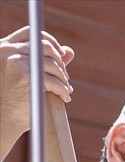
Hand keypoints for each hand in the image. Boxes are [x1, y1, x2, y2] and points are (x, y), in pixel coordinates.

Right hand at [1, 27, 73, 156]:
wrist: (2, 118)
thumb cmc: (12, 98)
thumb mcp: (24, 73)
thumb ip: (45, 60)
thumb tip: (69, 51)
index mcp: (4, 47)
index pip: (31, 33)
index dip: (51, 42)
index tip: (62, 55)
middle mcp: (8, 51)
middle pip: (46, 47)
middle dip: (60, 63)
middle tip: (65, 78)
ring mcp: (17, 62)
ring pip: (53, 64)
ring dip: (64, 78)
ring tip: (66, 89)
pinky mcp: (27, 77)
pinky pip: (55, 81)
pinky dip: (64, 90)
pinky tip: (64, 97)